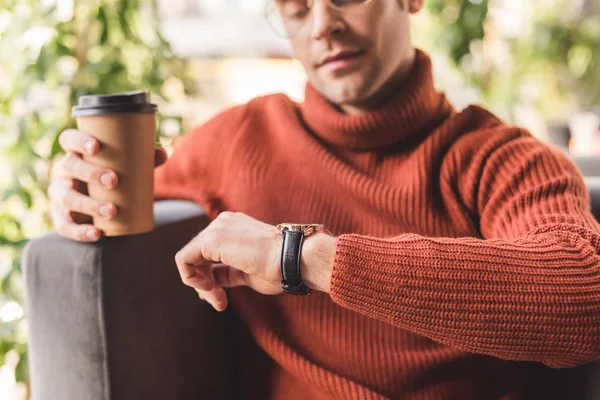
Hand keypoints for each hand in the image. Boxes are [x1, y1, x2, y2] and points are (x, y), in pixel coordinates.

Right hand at [48, 129, 167, 241]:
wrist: (100, 207)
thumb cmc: (114, 178)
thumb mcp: (128, 168)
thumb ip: (145, 159)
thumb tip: (165, 152)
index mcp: (76, 153)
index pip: (69, 140)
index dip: (79, 141)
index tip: (96, 147)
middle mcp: (63, 172)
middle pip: (69, 167)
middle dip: (90, 173)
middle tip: (114, 180)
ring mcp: (59, 195)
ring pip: (67, 198)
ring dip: (88, 205)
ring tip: (112, 210)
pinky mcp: (61, 218)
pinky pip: (64, 226)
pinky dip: (80, 232)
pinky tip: (97, 233)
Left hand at [174, 211, 337, 311]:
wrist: (294, 259)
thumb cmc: (280, 268)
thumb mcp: (248, 273)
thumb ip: (227, 273)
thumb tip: (212, 282)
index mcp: (235, 227)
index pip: (209, 254)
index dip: (210, 279)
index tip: (222, 298)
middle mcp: (223, 223)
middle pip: (197, 256)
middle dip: (204, 283)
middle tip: (219, 302)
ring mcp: (217, 228)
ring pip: (189, 258)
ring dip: (200, 284)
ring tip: (219, 300)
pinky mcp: (210, 239)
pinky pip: (184, 260)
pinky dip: (192, 279)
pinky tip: (211, 290)